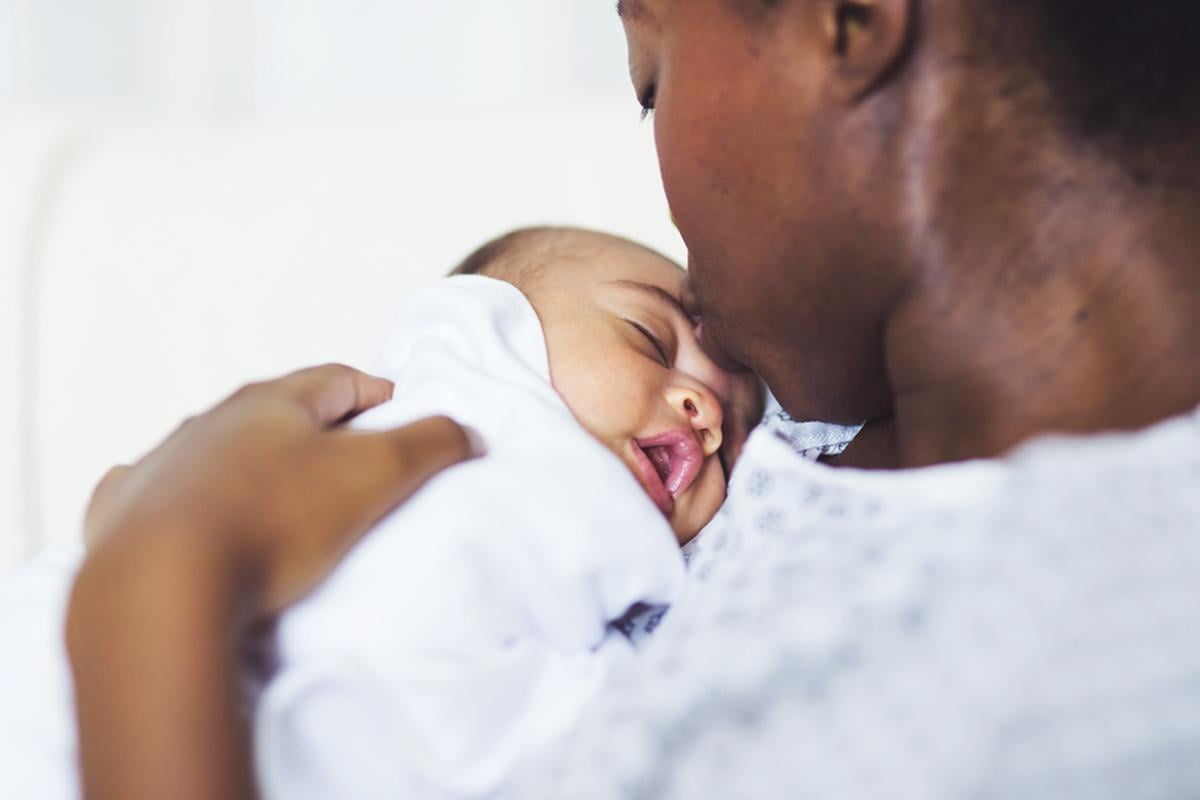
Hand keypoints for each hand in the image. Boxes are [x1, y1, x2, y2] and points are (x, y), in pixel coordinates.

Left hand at [68, 364, 477, 799]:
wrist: (161, 584)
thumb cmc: (275, 521)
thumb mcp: (376, 476)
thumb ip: (431, 444)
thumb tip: (465, 431)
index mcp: (271, 402)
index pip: (339, 380)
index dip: (379, 395)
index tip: (404, 415)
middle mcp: (209, 422)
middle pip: (275, 412)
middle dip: (315, 429)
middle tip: (351, 460)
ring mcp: (162, 465)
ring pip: (216, 450)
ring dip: (251, 464)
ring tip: (282, 501)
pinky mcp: (123, 512)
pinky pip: (160, 491)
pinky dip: (188, 499)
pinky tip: (199, 522)